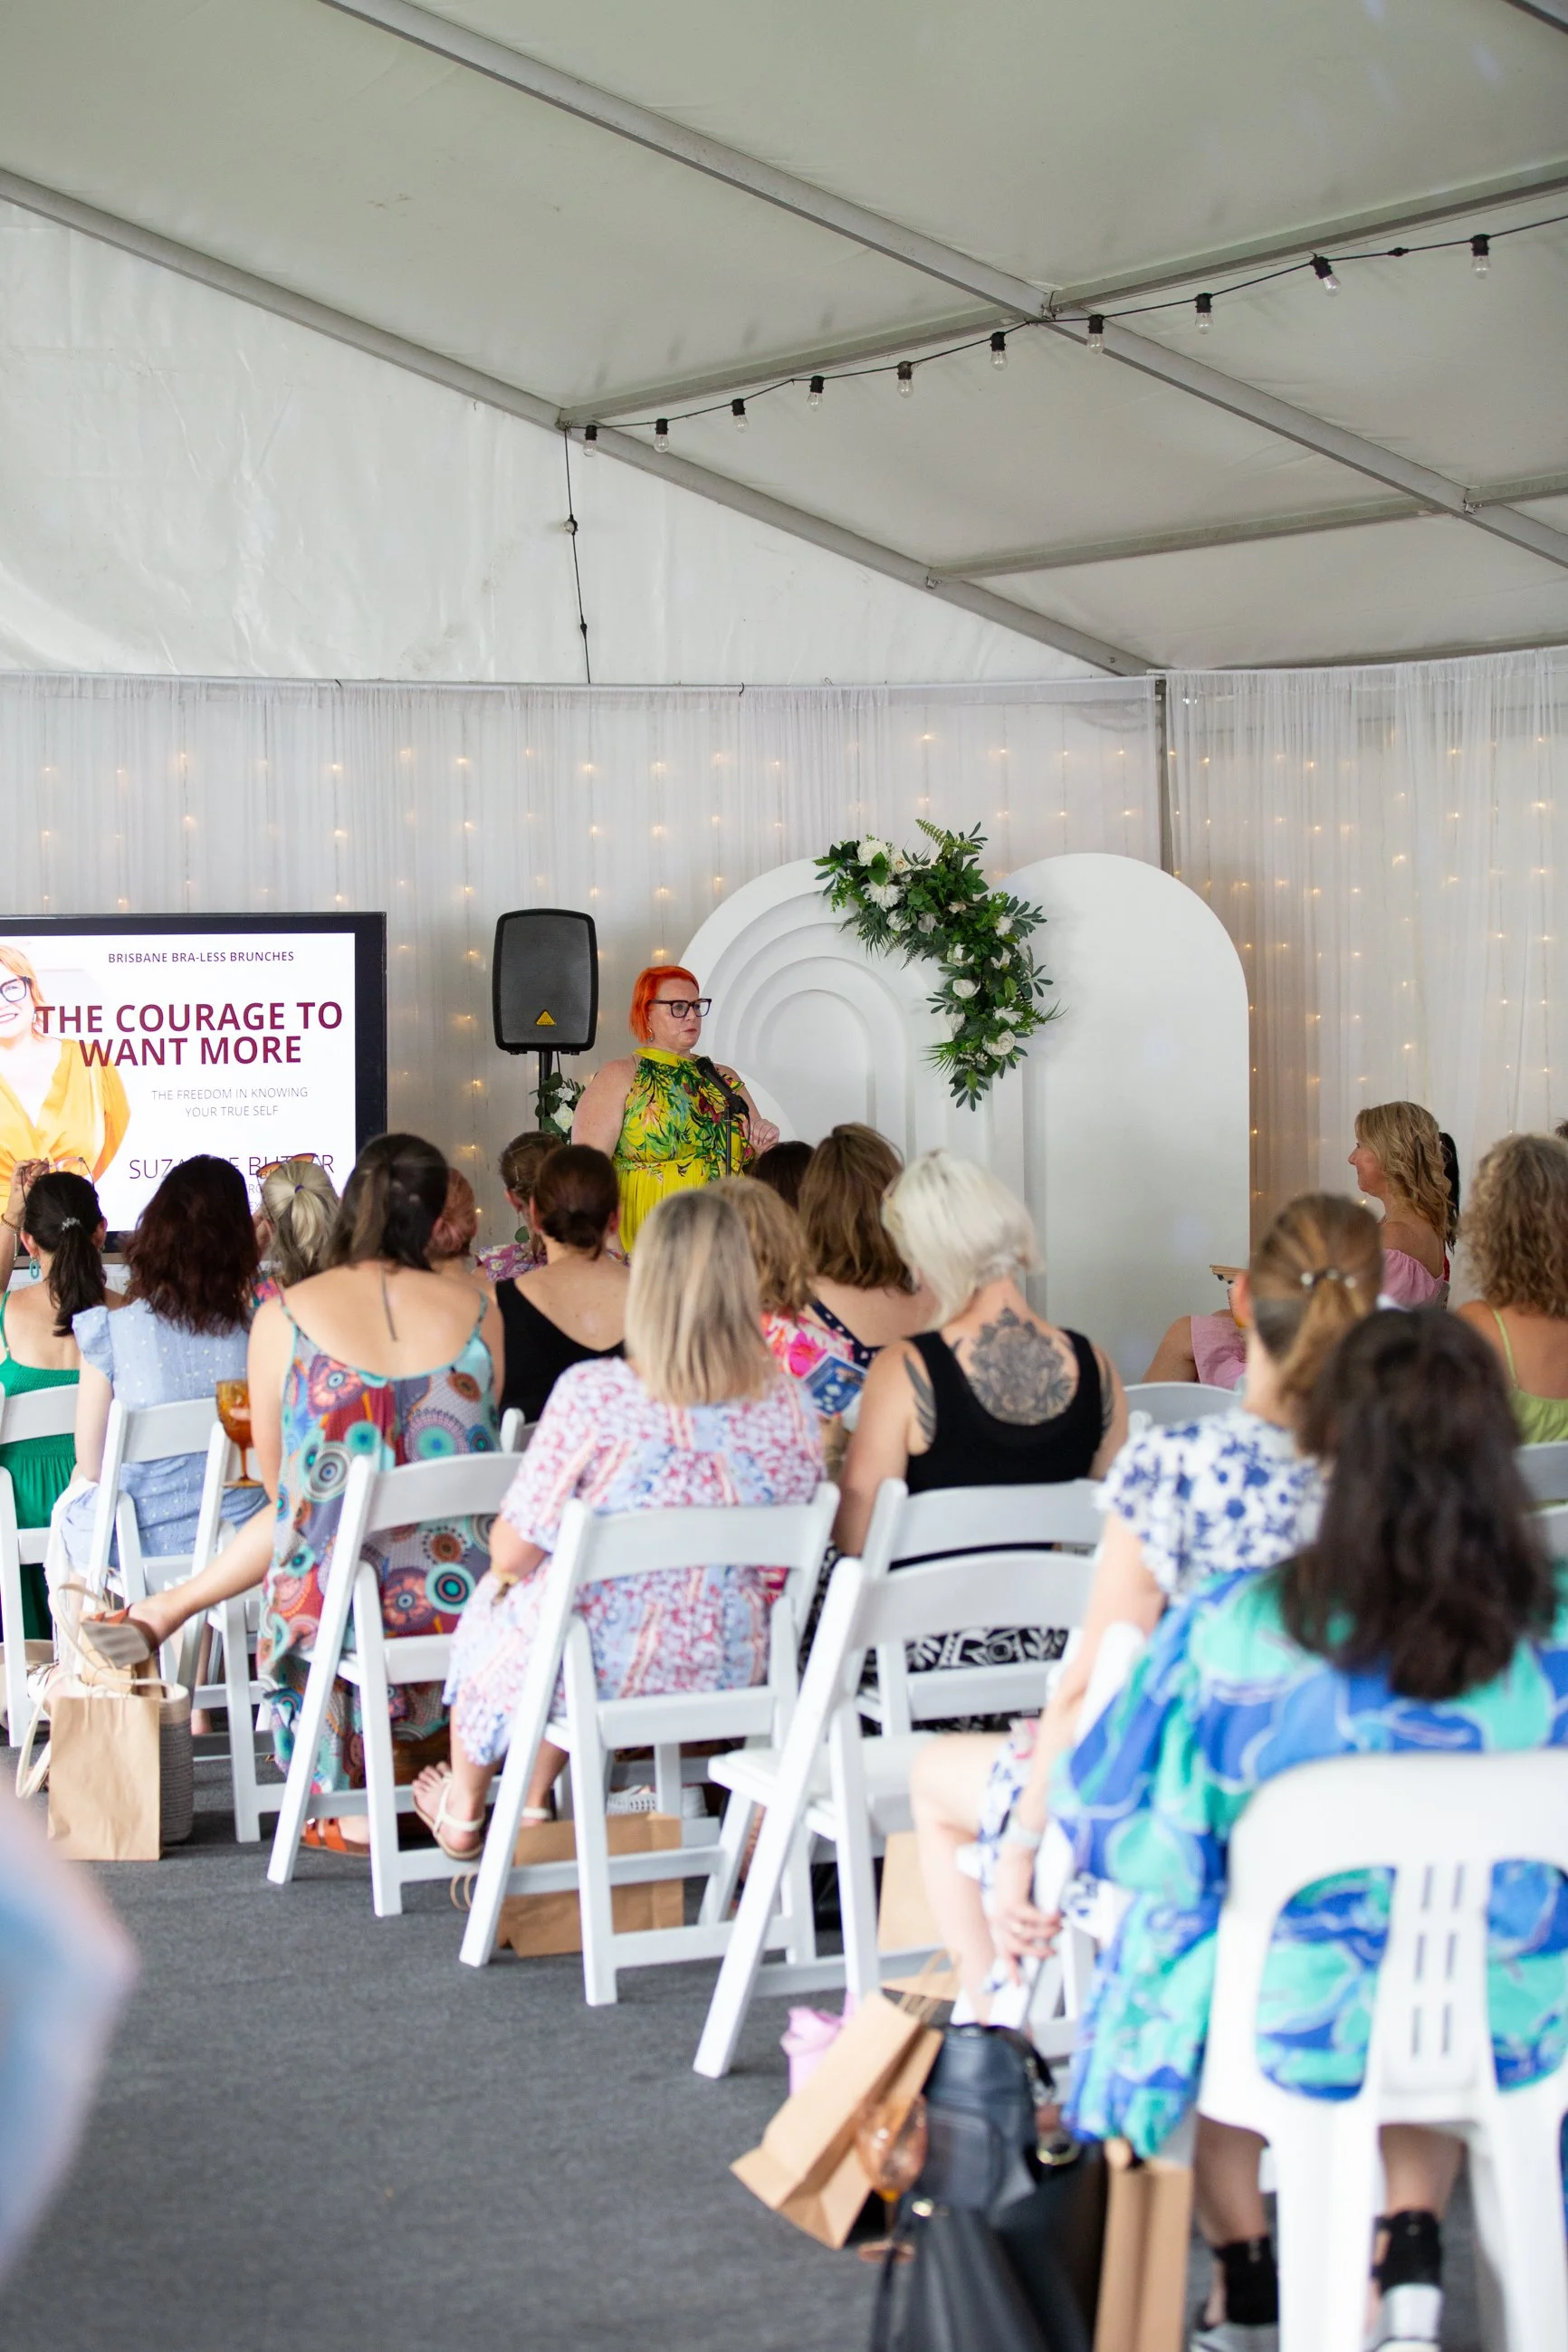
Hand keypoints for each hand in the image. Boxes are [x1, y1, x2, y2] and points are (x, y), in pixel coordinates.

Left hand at [4, 1159, 46, 1225]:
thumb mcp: (23, 1193)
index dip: (26, 1162)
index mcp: (15, 1178)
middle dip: (36, 1163)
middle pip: (29, 1166)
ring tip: (47, 1164)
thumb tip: (38, 1171)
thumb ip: (31, 1182)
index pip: (19, 1165)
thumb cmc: (17, 1204)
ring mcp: (28, 1181)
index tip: (35, 1162)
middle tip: (45, 1162)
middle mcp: (22, 1178)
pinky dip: (43, 1173)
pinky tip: (47, 1170)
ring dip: (41, 1167)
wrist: (19, 1215)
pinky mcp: (34, 1185)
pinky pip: (39, 1177)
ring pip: (35, 1171)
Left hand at [748, 1115, 779, 1154]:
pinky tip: (765, 1141)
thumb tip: (746, 1121)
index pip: (753, 1120)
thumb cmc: (757, 1143)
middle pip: (757, 1125)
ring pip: (764, 1128)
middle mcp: (764, 1121)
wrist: (763, 1151)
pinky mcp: (776, 1130)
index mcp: (757, 1121)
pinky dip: (767, 1138)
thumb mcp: (748, 1136)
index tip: (751, 1136)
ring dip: (761, 1137)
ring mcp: (770, 1125)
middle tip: (756, 1141)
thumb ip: (745, 1128)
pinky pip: (771, 1132)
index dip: (751, 1130)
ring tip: (761, 1142)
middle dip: (755, 1135)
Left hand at [990, 1841, 1060, 1979]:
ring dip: (1046, 1932)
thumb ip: (1019, 1919)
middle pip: (1017, 1947)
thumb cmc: (1016, 1876)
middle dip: (1036, 1952)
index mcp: (996, 1921)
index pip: (1002, 1950)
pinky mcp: (1013, 1902)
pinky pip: (1033, 1919)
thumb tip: (1034, 1936)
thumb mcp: (1015, 1900)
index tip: (1019, 1984)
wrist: (1013, 1853)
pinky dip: (1047, 1919)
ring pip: (1027, 1934)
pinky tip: (1057, 1915)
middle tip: (1052, 1951)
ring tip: (1060, 1926)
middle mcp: (997, 1919)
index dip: (1010, 1968)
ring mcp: (1003, 1912)